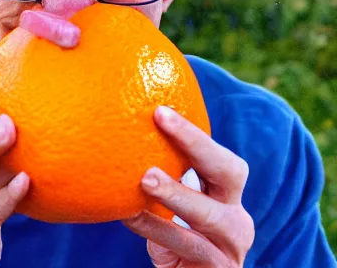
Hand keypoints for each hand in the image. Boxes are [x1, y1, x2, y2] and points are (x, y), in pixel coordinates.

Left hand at [123, 106, 254, 267]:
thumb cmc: (177, 238)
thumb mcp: (176, 206)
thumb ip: (163, 176)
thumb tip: (121, 134)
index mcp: (227, 193)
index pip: (217, 155)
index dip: (192, 133)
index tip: (160, 111)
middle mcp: (236, 215)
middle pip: (230, 171)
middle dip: (195, 142)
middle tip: (160, 119)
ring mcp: (231, 245)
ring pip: (208, 214)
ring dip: (175, 192)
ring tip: (145, 178)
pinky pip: (186, 246)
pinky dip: (154, 228)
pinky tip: (127, 214)